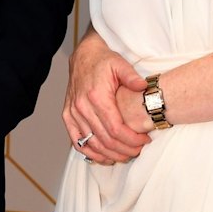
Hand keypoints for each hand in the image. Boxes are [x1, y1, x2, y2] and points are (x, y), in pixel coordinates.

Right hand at [62, 29, 150, 163]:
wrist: (83, 55)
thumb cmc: (103, 61)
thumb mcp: (120, 64)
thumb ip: (132, 76)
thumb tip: (144, 87)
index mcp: (96, 96)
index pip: (115, 129)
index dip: (131, 139)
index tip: (144, 140)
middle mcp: (82, 107)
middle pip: (105, 140)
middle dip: (125, 150)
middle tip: (138, 150)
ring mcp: (73, 113)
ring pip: (92, 144)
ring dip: (111, 155)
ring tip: (126, 155)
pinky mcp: (67, 116)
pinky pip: (77, 142)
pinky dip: (91, 153)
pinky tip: (105, 156)